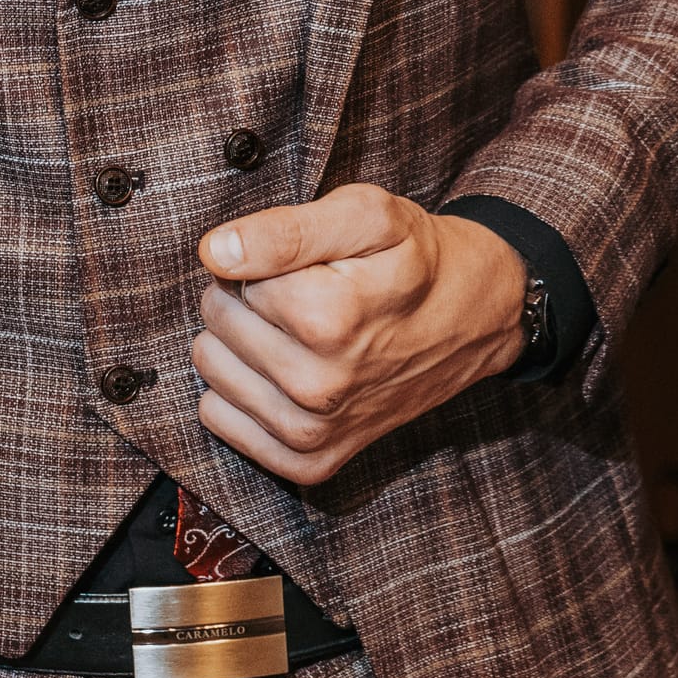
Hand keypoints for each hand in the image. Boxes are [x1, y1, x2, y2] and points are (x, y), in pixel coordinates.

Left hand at [190, 186, 528, 484]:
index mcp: (330, 319)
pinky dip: (238, 390)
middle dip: (248, 297)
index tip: (307, 264)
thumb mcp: (366, 215)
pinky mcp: (307, 462)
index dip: (263, 260)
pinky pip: (217, 417)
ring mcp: (313, 431)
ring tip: (295, 330)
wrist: (468, 320)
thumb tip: (214, 252)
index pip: (230, 274)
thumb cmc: (413, 260)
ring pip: (209, 366)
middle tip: (304, 294)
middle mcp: (318, 386)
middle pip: (217, 319)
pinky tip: (280, 369)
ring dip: (240, 342)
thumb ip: (284, 229)